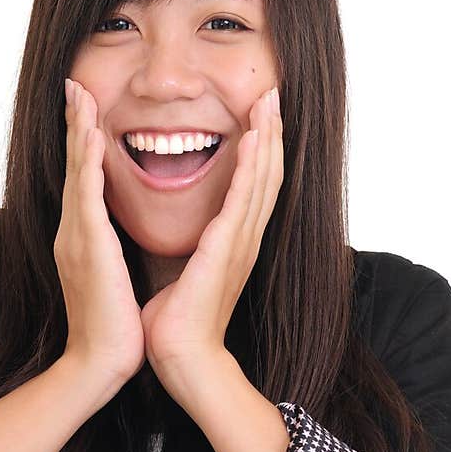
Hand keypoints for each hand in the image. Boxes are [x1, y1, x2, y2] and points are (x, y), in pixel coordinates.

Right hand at [55, 77, 145, 387]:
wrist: (101, 362)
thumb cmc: (114, 327)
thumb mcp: (113, 277)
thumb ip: (111, 252)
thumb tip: (116, 238)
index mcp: (85, 238)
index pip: (85, 180)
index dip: (83, 143)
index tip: (87, 109)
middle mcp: (75, 232)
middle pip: (74, 167)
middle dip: (74, 124)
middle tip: (75, 85)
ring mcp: (77, 239)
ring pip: (77, 173)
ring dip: (78, 132)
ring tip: (80, 95)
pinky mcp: (89, 248)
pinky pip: (88, 196)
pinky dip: (87, 164)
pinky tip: (90, 138)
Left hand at [140, 87, 283, 378]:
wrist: (181, 358)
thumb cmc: (177, 323)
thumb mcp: (185, 273)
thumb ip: (191, 249)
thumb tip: (184, 234)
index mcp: (233, 243)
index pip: (252, 186)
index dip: (259, 149)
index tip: (258, 114)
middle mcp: (244, 239)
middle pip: (267, 174)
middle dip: (271, 133)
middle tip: (273, 93)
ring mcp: (240, 244)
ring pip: (262, 179)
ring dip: (268, 138)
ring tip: (270, 101)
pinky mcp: (227, 250)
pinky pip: (243, 199)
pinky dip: (252, 166)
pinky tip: (255, 137)